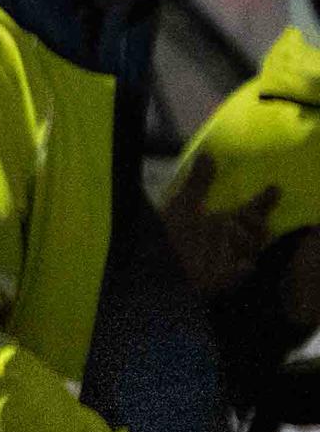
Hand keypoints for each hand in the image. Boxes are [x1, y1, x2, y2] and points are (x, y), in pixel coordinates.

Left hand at [163, 151, 273, 294]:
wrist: (157, 266)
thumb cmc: (170, 234)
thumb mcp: (181, 206)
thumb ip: (197, 182)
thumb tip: (207, 155)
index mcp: (226, 221)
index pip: (253, 210)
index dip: (264, 200)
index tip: (274, 187)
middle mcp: (234, 239)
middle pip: (260, 227)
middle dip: (254, 219)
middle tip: (241, 214)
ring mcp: (234, 257)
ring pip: (254, 244)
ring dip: (242, 237)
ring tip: (226, 231)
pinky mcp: (232, 277)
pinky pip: (246, 267)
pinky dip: (241, 263)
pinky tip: (233, 261)